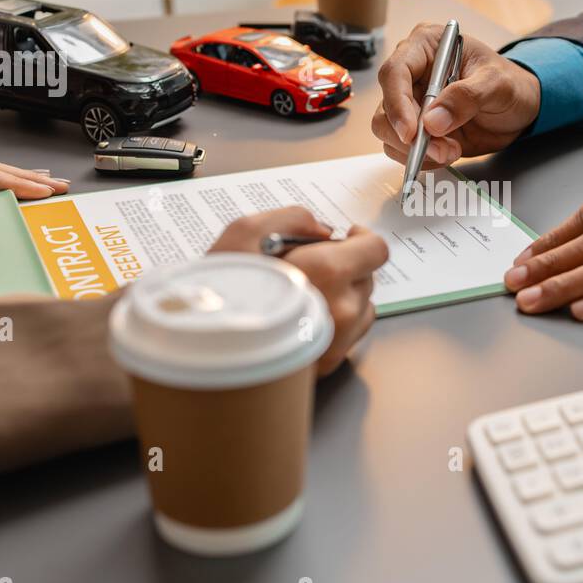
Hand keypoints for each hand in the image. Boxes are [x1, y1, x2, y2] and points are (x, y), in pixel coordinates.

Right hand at [208, 206, 387, 376]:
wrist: (207, 356)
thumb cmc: (220, 295)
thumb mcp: (244, 233)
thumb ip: (293, 218)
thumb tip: (323, 229)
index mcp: (328, 272)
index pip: (375, 249)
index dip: (362, 239)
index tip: (348, 237)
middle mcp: (342, 308)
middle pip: (367, 277)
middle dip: (346, 267)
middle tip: (309, 267)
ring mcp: (339, 340)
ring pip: (362, 307)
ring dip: (344, 296)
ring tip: (306, 295)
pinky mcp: (331, 364)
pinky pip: (351, 334)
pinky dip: (336, 323)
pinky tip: (304, 318)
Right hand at [372, 24, 541, 169]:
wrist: (519, 108)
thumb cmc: (509, 84)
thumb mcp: (496, 84)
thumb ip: (466, 97)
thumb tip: (432, 120)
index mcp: (426, 46)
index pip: (395, 72)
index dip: (397, 104)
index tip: (412, 132)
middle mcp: (412, 73)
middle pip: (386, 107)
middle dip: (410, 136)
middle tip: (441, 149)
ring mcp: (412, 102)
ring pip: (388, 131)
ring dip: (416, 150)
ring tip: (451, 151)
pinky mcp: (417, 127)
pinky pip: (402, 149)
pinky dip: (422, 158)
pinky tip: (447, 153)